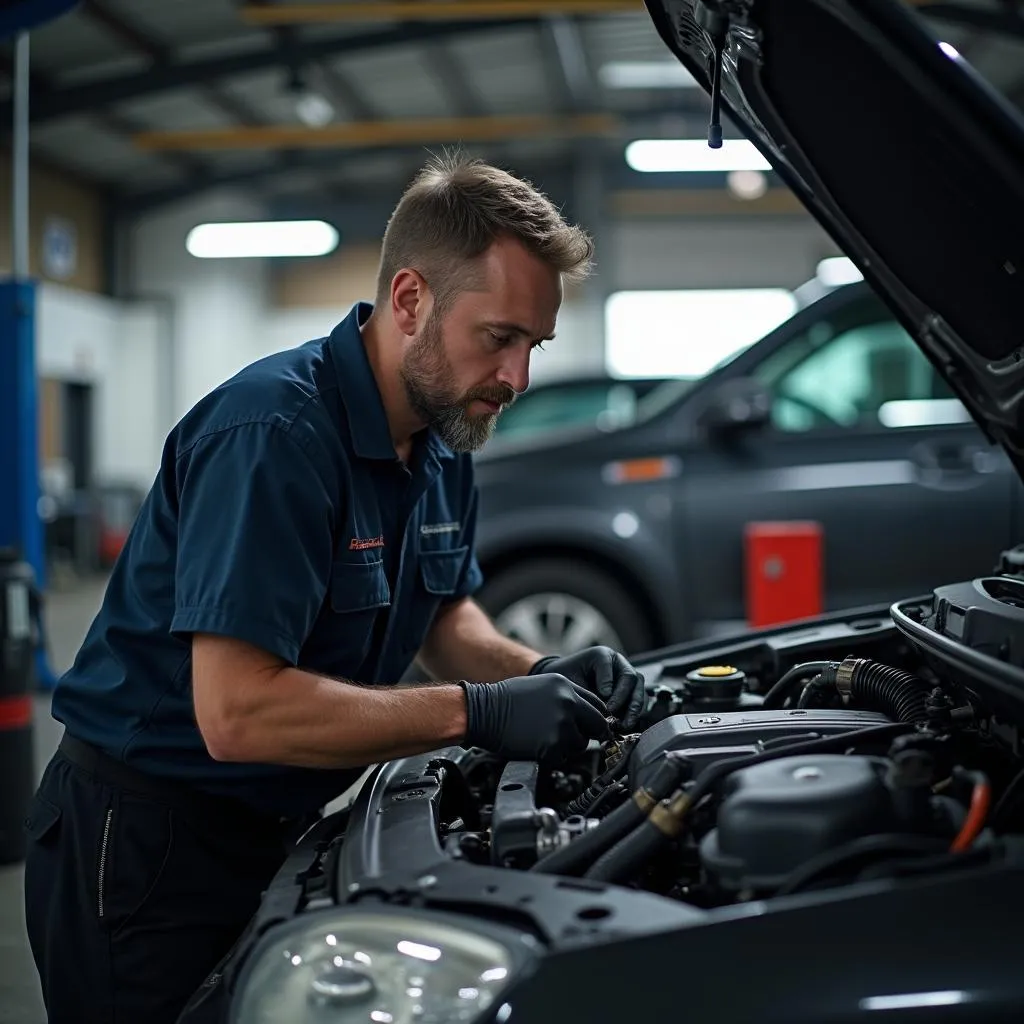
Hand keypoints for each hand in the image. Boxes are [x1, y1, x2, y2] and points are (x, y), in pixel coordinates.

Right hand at [461, 673, 611, 762]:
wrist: (482, 711)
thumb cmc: (506, 700)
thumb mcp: (541, 686)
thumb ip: (566, 697)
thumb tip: (584, 714)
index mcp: (565, 685)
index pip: (598, 705)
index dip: (595, 718)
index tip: (591, 727)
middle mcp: (567, 703)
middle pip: (598, 724)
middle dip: (589, 733)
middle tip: (573, 738)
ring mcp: (561, 724)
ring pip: (581, 744)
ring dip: (568, 746)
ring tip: (546, 739)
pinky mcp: (552, 745)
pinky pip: (563, 758)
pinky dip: (553, 757)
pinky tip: (538, 747)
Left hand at [531, 647, 645, 730]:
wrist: (567, 687)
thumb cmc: (566, 680)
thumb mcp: (569, 679)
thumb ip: (584, 688)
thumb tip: (606, 699)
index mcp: (602, 655)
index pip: (608, 663)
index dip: (607, 680)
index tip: (603, 695)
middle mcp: (618, 665)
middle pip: (631, 677)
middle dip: (624, 697)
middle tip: (612, 712)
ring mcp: (626, 680)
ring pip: (639, 691)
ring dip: (633, 709)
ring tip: (623, 725)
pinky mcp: (630, 696)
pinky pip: (639, 705)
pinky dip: (633, 716)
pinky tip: (624, 727)